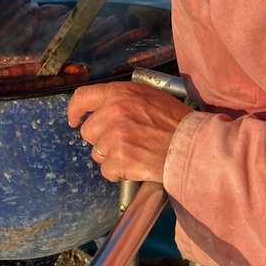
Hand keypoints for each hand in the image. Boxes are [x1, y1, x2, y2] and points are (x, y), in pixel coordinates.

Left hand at [68, 81, 192, 182]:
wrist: (192, 145)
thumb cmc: (175, 120)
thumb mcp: (148, 95)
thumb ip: (122, 98)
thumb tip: (101, 109)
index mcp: (120, 93)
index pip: (83, 97)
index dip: (74, 111)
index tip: (73, 120)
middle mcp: (114, 112)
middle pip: (88, 131)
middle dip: (101, 139)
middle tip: (122, 141)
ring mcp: (116, 137)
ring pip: (97, 153)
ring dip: (111, 156)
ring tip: (133, 152)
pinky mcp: (121, 160)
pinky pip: (107, 171)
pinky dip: (118, 172)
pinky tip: (135, 165)